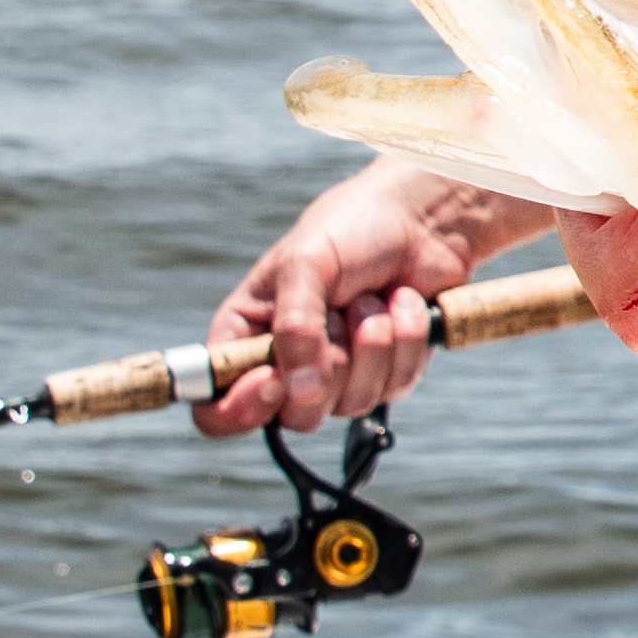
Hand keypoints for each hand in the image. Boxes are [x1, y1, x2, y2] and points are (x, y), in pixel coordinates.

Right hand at [195, 156, 504, 433]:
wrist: (420, 220)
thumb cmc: (350, 230)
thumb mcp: (306, 263)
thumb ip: (295, 326)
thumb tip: (300, 392)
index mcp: (246, 337)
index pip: (217, 406)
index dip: (240, 409)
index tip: (274, 383)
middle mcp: (288, 366)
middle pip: (296, 417)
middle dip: (331, 362)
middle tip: (342, 309)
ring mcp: (340, 376)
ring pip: (352, 402)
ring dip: (374, 341)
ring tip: (373, 295)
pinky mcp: (387, 375)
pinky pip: (395, 386)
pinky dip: (407, 339)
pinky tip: (404, 302)